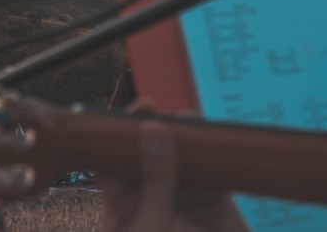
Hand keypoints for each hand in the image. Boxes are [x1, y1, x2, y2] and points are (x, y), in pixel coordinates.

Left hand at [102, 119, 247, 231]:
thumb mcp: (152, 226)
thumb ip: (154, 180)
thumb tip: (153, 130)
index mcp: (122, 208)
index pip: (111, 163)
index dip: (112, 136)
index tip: (117, 115)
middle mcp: (151, 196)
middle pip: (144, 151)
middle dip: (145, 127)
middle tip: (147, 106)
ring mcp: (183, 195)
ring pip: (177, 153)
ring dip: (178, 132)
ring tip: (178, 117)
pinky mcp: (215, 196)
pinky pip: (210, 164)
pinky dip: (208, 145)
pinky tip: (204, 131)